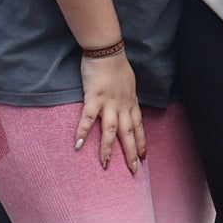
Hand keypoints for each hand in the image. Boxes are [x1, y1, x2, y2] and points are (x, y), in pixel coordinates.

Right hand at [72, 51, 145, 170]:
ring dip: (108, 149)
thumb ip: (128, 96)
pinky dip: (83, 132)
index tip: (144, 157)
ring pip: (111, 131)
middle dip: (131, 153)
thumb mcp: (129, 83)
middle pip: (128, 134)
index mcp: (131, 102)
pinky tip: (78, 145)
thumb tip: (129, 104)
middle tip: (134, 170)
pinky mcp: (93, 99)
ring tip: (105, 164)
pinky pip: (88, 119)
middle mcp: (122, 106)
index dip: (141, 142)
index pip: (138, 127)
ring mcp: (108, 104)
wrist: (107, 51)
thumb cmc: (117, 65)